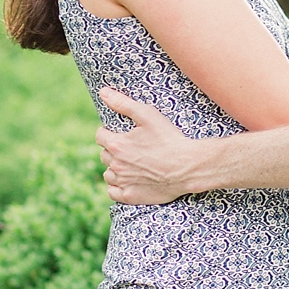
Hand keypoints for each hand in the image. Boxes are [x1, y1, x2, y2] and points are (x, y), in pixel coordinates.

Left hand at [95, 87, 198, 203]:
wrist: (188, 166)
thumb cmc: (169, 138)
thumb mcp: (148, 115)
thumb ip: (123, 103)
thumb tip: (103, 92)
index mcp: (116, 145)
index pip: (100, 135)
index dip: (109, 131)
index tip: (119, 132)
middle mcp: (116, 165)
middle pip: (104, 154)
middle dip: (112, 149)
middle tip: (130, 146)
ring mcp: (123, 182)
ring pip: (108, 173)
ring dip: (114, 167)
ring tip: (129, 163)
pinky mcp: (130, 196)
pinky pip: (113, 192)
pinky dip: (116, 186)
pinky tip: (127, 179)